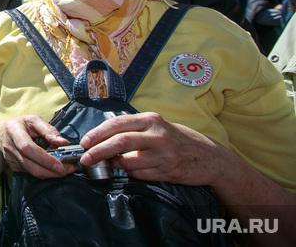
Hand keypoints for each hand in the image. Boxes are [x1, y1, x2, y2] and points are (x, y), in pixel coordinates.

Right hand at [0, 115, 76, 178]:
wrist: (0, 135)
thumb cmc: (20, 125)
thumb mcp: (33, 120)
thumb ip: (49, 130)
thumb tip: (63, 142)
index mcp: (14, 131)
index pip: (28, 148)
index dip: (44, 158)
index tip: (60, 164)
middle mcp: (10, 147)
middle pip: (31, 165)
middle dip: (52, 171)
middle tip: (69, 169)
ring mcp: (11, 159)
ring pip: (32, 172)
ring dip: (51, 173)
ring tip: (66, 169)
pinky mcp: (14, 167)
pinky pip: (32, 173)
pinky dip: (45, 172)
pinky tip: (53, 168)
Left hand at [79, 112, 223, 186]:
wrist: (211, 157)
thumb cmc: (177, 139)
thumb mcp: (157, 126)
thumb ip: (133, 130)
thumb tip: (103, 138)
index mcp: (151, 120)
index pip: (117, 124)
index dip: (97, 133)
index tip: (84, 142)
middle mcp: (157, 135)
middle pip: (119, 142)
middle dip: (98, 151)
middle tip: (85, 159)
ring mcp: (164, 155)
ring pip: (128, 161)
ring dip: (113, 165)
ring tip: (108, 164)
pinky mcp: (169, 171)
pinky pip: (140, 174)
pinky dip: (130, 173)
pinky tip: (130, 170)